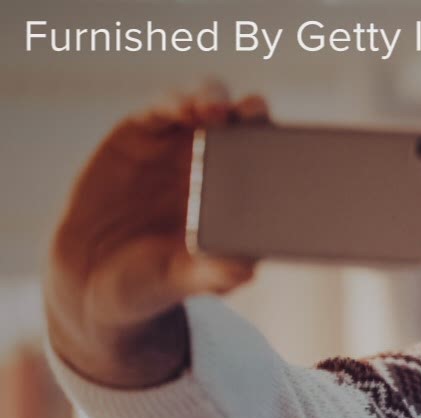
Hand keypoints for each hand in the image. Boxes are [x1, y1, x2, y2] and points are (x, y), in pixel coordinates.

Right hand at [42, 82, 267, 387]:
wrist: (94, 277)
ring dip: (214, 100)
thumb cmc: (156, 281)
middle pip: (245, 124)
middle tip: (254, 113)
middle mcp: (216, 164)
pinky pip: (162, 109)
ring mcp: (178, 145)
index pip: (273, 161)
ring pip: (206, 105)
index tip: (292, 144)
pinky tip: (180, 110)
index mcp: (242, 198)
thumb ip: (213, 274)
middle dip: (255, 112)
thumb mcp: (184, 280)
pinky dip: (174, 103)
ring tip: (215, 111)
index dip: (284, 146)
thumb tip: (245, 269)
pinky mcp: (141, 133)